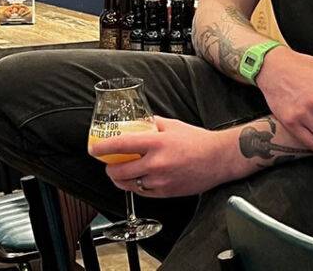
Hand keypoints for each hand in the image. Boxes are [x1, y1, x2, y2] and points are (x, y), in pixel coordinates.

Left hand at [88, 117, 231, 197]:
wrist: (218, 159)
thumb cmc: (198, 141)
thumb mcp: (173, 125)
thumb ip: (153, 122)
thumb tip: (138, 120)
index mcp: (157, 143)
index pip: (121, 145)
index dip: (102, 148)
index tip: (94, 148)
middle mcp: (156, 163)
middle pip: (119, 171)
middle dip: (109, 168)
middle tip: (108, 163)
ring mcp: (160, 181)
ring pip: (128, 184)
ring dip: (120, 179)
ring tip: (122, 171)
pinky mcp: (165, 193)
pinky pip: (142, 192)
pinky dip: (136, 186)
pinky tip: (139, 178)